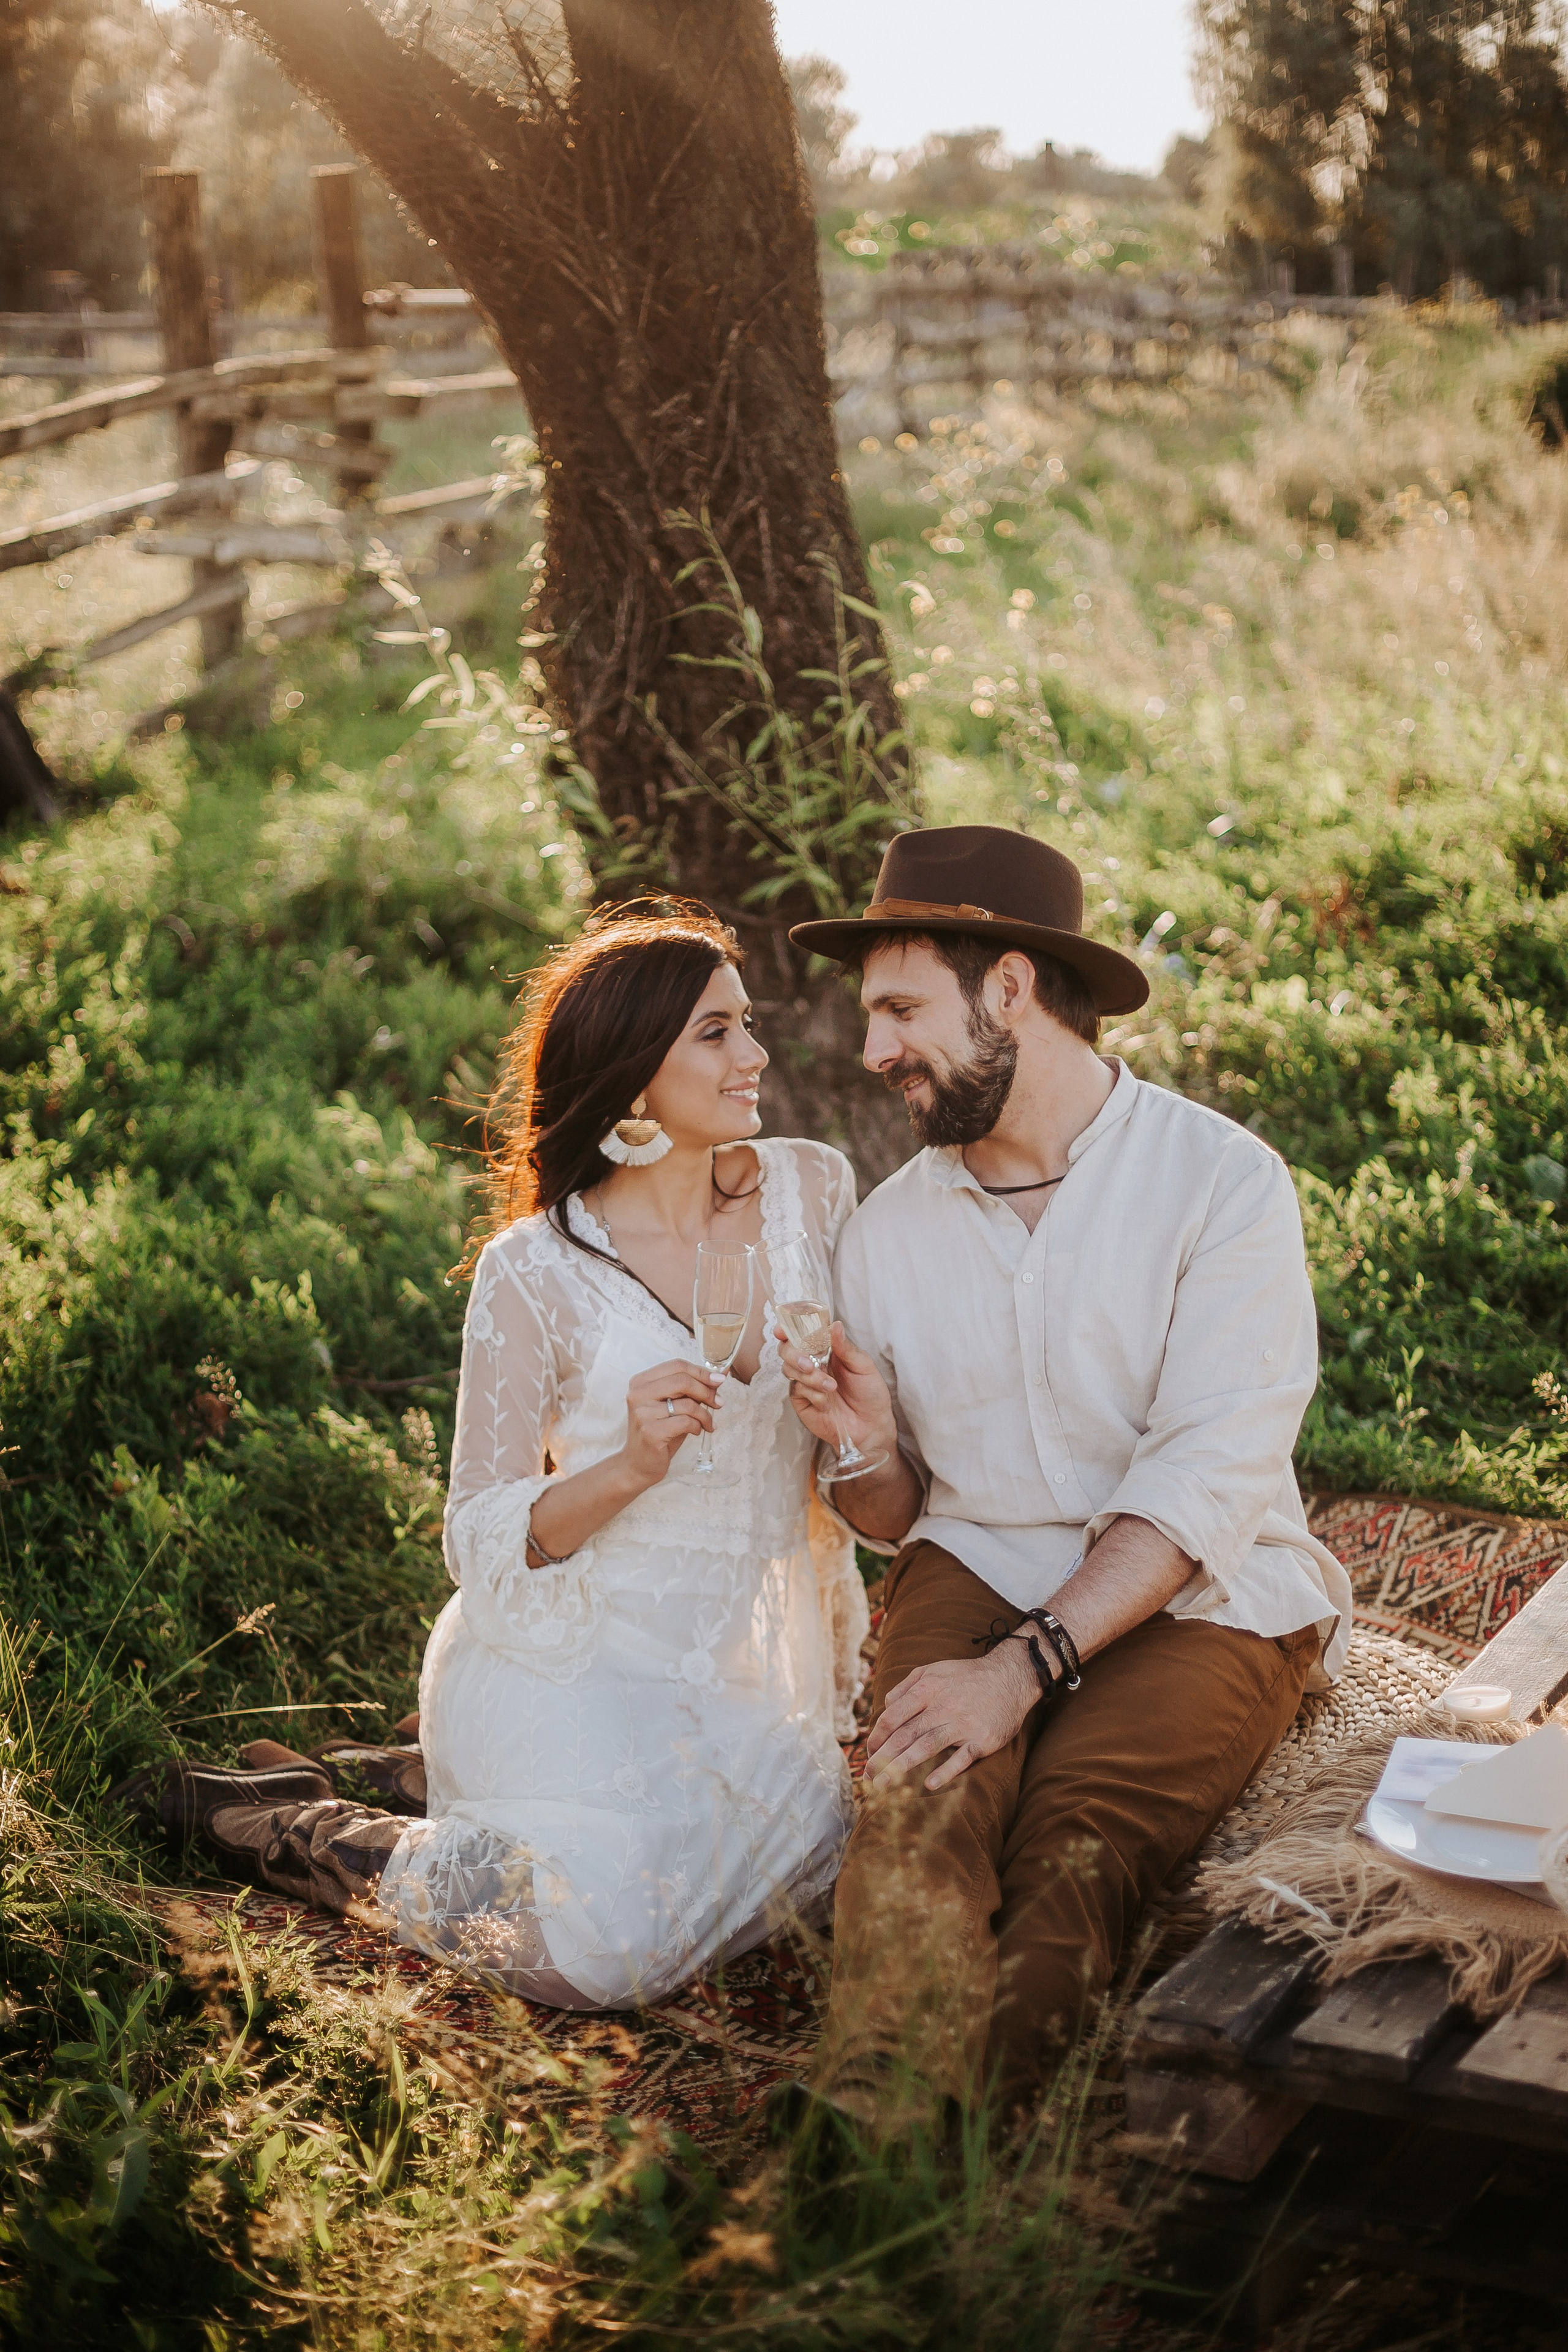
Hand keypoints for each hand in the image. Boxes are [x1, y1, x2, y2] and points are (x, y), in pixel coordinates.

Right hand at [620, 1358, 719, 1488]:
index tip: (719, 1380)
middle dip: (707, 1391)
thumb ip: (691, 1389)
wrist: (638, 1463)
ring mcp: (642, 1413)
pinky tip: (697, 1431)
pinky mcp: (651, 1431)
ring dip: (705, 1415)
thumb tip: (721, 1374)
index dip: (701, 1371)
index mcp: (641, 1382)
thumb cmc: (659, 1432)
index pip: (676, 1366)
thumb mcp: (673, 1406)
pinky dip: (697, 1426)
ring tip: (709, 1423)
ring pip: (687, 1404)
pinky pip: (686, 1422)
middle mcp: (638, 1394)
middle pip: (682, 1380)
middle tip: (719, 1403)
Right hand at [777, 1320, 895, 1457]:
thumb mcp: (863, 1366)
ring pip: (789, 1369)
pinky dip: (812, 1394)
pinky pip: (796, 1390)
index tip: (782, 1330)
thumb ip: (846, 1347)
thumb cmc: (870, 1392)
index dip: (788, 1329)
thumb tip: (835, 1325)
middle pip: (787, 1349)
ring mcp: (804, 1381)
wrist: (871, 1424)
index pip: (802, 1333)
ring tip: (831, 1387)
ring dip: (809, 1377)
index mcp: (826, 1349)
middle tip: (810, 1365)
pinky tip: (826, 1402)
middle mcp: (812, 1362)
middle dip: (794, 1354)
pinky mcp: (801, 1400)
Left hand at [865, 1640, 1043, 1790]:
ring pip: (926, 1746)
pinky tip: (929, 1784)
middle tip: (867, 1777)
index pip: (893, 1716)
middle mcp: (942, 1706)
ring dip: (902, 1767)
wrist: (1010, 1676)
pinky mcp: (982, 1739)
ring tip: (883, 1785)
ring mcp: (963, 1723)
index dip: (877, 1737)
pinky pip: (961, 1757)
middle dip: (882, 1758)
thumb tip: (885, 1706)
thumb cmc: (966, 1677)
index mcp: (927, 1689)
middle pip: (905, 1734)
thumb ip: (906, 1687)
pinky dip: (945, 1771)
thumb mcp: (932, 1670)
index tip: (869, 1753)